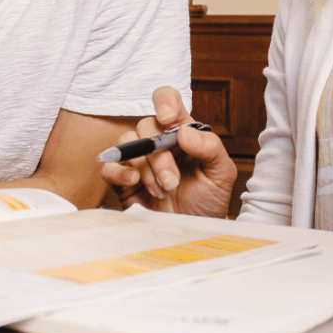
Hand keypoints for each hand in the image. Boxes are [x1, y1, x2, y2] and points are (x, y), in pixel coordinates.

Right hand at [100, 86, 236, 217]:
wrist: (195, 231)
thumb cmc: (208, 200)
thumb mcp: (222, 173)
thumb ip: (209, 147)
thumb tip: (183, 131)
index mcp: (182, 132)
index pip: (168, 101)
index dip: (164, 101)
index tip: (168, 118)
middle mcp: (158, 141)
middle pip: (146, 126)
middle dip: (160, 155)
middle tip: (173, 181)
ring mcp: (139, 160)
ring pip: (128, 143)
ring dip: (145, 167)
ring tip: (162, 190)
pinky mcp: (123, 181)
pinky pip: (110, 166)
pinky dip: (120, 172)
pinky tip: (135, 184)